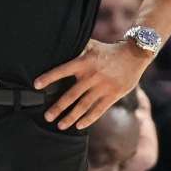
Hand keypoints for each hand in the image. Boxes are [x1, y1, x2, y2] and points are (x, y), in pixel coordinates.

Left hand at [34, 40, 148, 129]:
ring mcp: (103, 87)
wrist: (134, 54)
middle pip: (71, 95)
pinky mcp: (113, 95)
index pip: (62, 70)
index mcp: (84, 62)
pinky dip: (88, 119)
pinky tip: (79, 125)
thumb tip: (59, 47)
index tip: (36, 85)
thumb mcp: (92, 46)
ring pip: (83, 106)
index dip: (49, 77)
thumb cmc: (109, 50)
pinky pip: (98, 110)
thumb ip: (77, 49)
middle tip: (47, 117)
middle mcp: (92, 75)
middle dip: (57, 107)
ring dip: (70, 117)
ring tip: (60, 125)